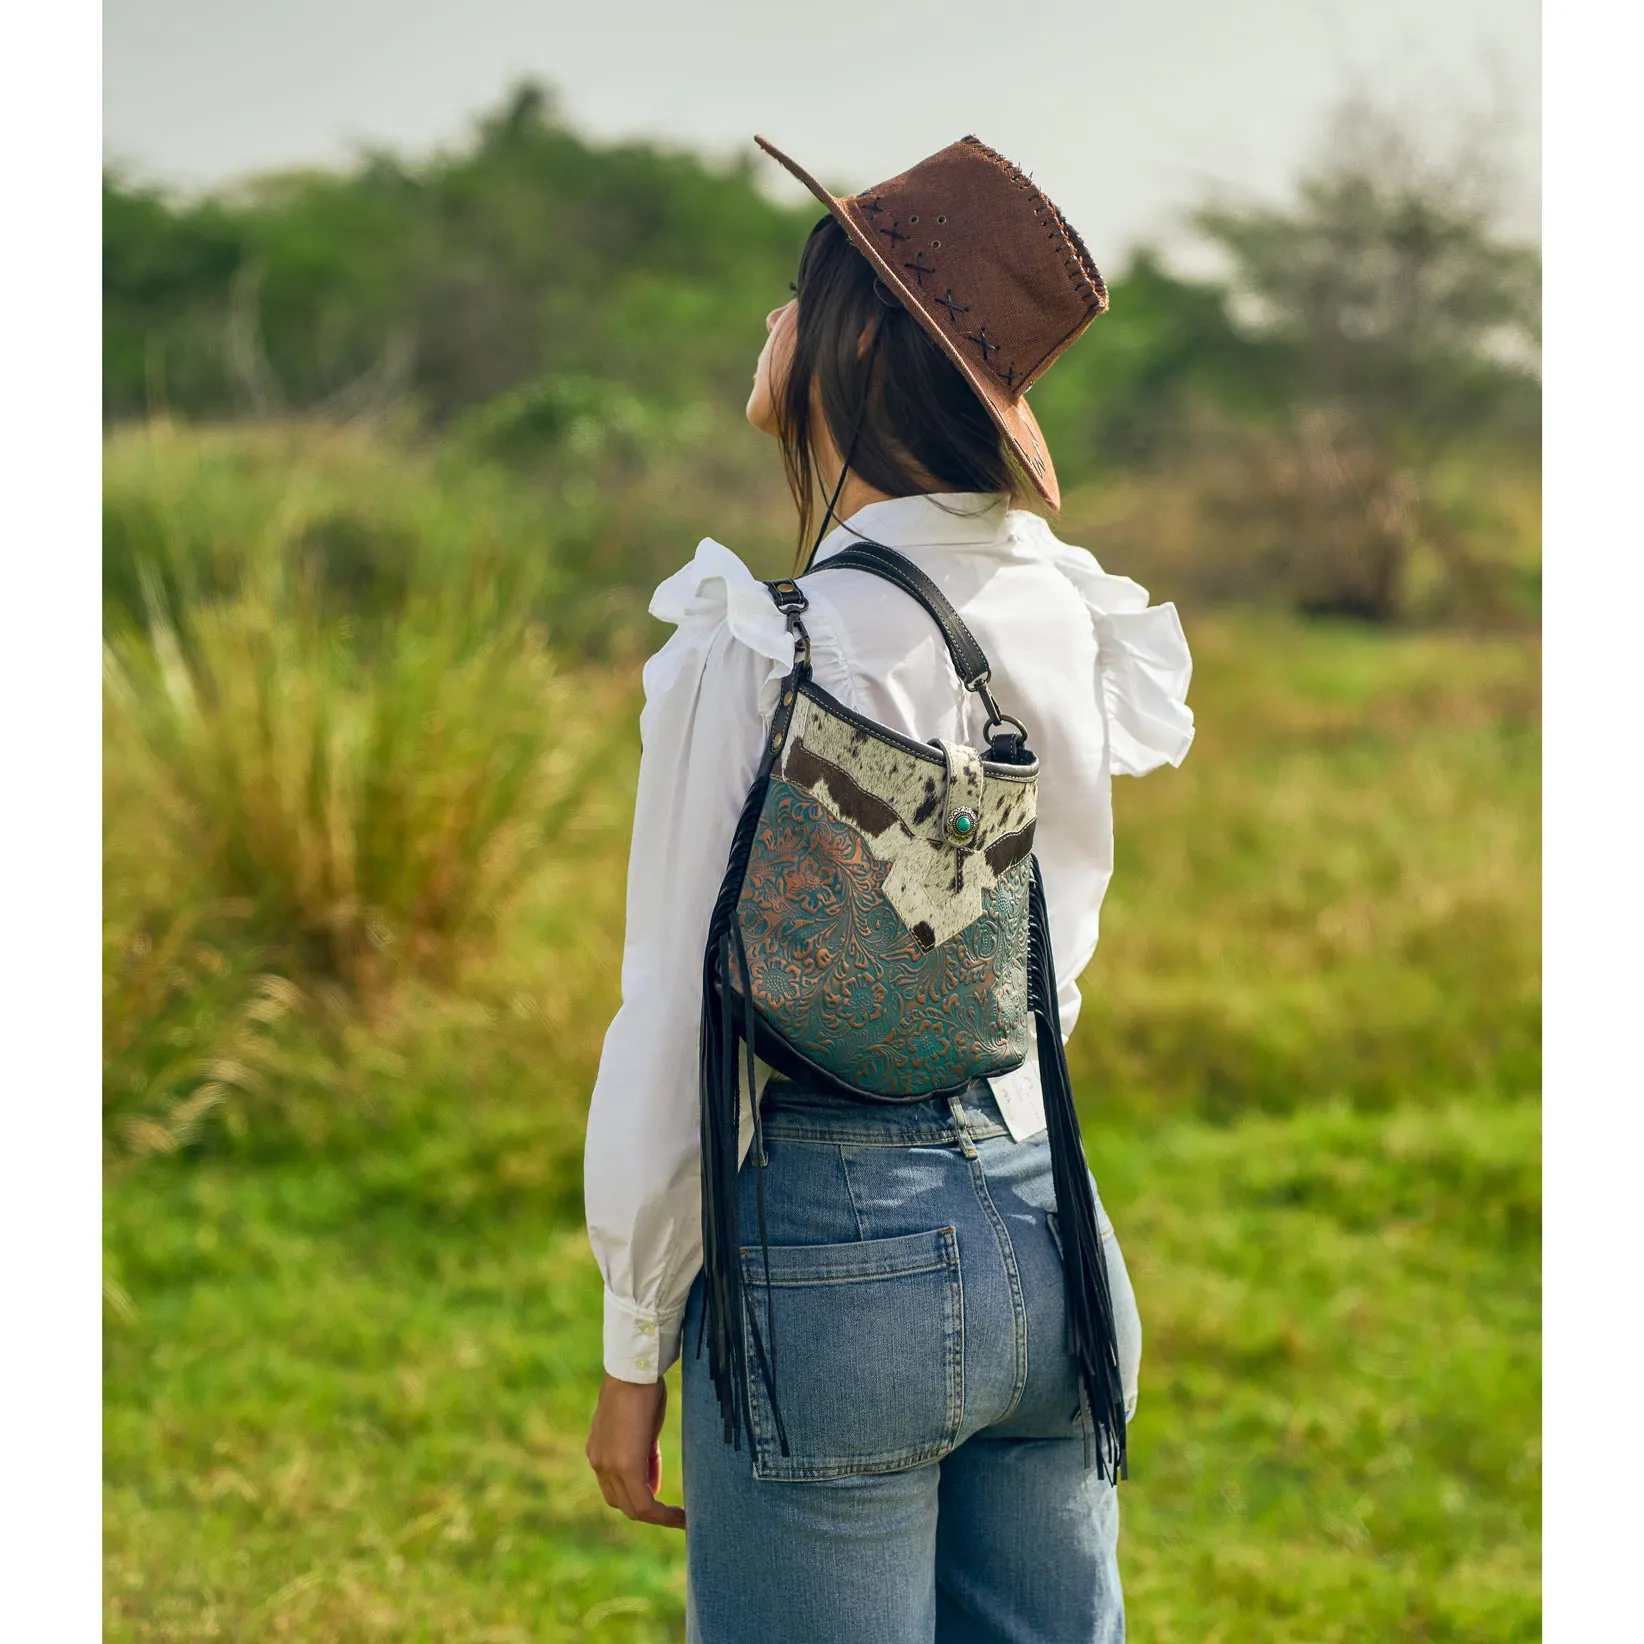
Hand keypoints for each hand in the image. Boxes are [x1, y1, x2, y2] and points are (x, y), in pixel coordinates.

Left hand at [586, 1372, 685, 1529]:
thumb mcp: (642, 1427)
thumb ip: (643, 1455)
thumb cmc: (643, 1389)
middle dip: (649, 1510)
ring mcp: (608, 1466)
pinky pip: (643, 1503)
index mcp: (599, 1452)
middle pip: (623, 1503)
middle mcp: (599, 1463)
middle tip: (674, 1511)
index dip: (640, 1496)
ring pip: (633, 1508)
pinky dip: (661, 1514)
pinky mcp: (625, 1466)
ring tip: (680, 1517)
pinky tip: (680, 1516)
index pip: (616, 1489)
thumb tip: (651, 1484)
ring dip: (656, 1515)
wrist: (635, 1369)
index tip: (662, 1497)